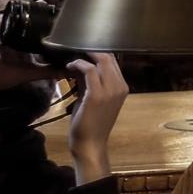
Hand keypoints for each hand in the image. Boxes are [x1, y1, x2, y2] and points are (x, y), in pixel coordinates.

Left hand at [64, 54, 128, 184]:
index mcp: (122, 87)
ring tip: (72, 56)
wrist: (91, 144)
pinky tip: (70, 65)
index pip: (114, 62)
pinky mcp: (96, 94)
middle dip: (92, 50)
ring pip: (101, 60)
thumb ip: (91, 83)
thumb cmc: (91, 125)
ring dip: (85, 55)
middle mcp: (120, 86)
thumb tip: (82, 66)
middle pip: (109, 57)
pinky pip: (89, 70)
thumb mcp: (94, 100)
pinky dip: (79, 64)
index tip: (84, 51)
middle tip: (76, 49)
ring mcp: (110, 90)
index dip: (99, 53)